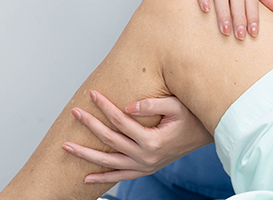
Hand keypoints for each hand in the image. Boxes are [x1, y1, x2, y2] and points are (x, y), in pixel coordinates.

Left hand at [62, 91, 212, 183]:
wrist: (206, 135)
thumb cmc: (191, 117)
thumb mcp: (176, 106)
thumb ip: (152, 105)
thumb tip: (128, 105)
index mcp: (152, 140)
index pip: (121, 120)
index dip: (104, 106)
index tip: (92, 93)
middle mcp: (146, 156)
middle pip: (110, 140)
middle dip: (90, 125)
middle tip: (75, 112)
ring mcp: (145, 165)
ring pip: (109, 163)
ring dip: (86, 155)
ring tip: (66, 147)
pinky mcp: (145, 169)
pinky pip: (121, 177)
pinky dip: (104, 179)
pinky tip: (86, 177)